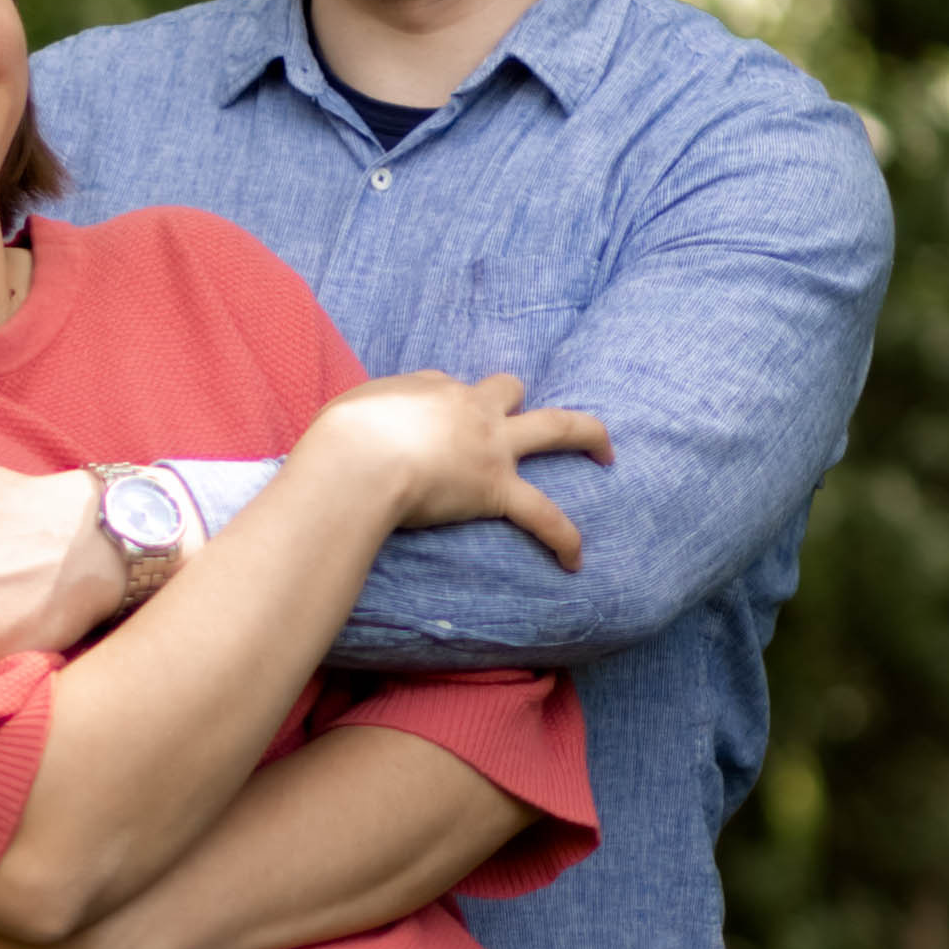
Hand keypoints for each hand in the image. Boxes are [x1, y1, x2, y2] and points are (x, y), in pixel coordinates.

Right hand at [306, 372, 610, 570]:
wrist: (356, 461)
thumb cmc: (341, 439)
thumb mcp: (348, 410)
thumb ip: (366, 417)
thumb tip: (365, 430)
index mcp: (431, 389)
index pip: (448, 389)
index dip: (443, 408)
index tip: (426, 432)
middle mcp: (470, 408)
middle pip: (507, 389)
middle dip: (515, 399)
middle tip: (519, 413)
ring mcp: (490, 446)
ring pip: (557, 427)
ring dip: (588, 436)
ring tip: (607, 452)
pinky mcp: (496, 488)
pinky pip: (544, 515)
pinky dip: (564, 537)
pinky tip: (575, 560)